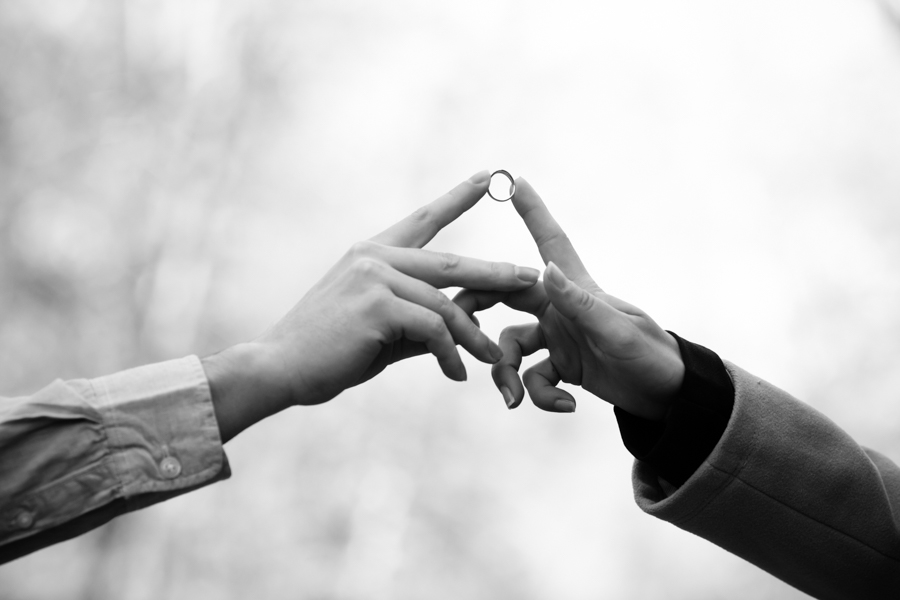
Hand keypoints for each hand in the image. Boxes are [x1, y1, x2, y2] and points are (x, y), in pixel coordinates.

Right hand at [203, 171, 540, 440]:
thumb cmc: (328, 352)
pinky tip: (455, 374)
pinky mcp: (377, 304)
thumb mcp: (381, 329)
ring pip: (446, 304)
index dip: (459, 198)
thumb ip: (421, 320)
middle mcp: (375, 256)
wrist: (279, 368)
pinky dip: (449, 355)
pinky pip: (433, 329)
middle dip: (496, 273)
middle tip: (531, 277)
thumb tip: (463, 324)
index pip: (424, 219)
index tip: (489, 176)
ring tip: (493, 360)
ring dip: (472, 338)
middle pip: (452, 263)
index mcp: (373, 253)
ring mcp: (375, 276)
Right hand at [454, 178, 683, 419]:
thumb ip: (579, 304)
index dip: (533, 211)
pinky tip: (567, 406)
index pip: (549, 242)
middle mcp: (558, 309)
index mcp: (574, 289)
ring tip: (516, 401)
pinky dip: (541, 396)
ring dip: (506, 376)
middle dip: (475, 311)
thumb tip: (544, 270)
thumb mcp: (616, 332)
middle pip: (502, 299)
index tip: (513, 180)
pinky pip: (532, 379)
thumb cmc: (650, 355)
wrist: (668, 396)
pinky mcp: (561, 367)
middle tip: (458, 328)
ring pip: (508, 349)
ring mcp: (557, 338)